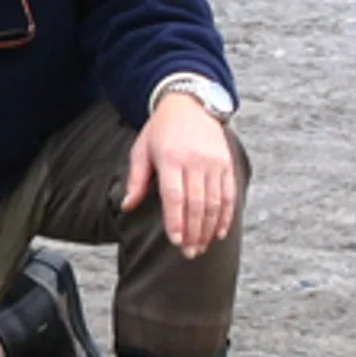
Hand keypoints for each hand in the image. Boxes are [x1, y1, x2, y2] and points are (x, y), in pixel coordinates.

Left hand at [121, 93, 235, 257]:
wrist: (190, 103)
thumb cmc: (161, 130)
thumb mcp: (142, 149)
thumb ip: (136, 179)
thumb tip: (127, 206)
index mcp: (170, 158)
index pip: (174, 196)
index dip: (176, 221)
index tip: (176, 242)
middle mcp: (195, 160)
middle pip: (196, 203)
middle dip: (193, 232)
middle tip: (189, 253)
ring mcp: (214, 162)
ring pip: (214, 202)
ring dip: (208, 228)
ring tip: (201, 247)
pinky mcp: (226, 163)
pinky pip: (228, 194)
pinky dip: (225, 215)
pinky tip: (219, 232)